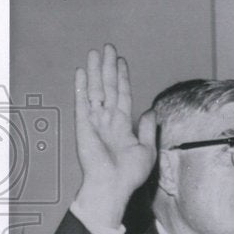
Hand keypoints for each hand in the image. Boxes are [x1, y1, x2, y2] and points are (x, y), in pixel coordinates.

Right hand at [73, 45, 156, 228]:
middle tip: (108, 48)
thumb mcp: (147, 148)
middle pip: (108, 87)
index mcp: (122, 124)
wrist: (114, 185)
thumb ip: (148, 128)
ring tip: (96, 53)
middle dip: (108, 67)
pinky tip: (82, 72)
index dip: (122, 78)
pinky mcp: (84, 125)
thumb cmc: (130, 173)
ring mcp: (95, 121)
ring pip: (95, 90)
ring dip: (95, 71)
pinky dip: (82, 87)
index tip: (121, 61)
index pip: (122, 95)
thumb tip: (151, 111)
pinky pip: (82, 102)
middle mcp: (108, 119)